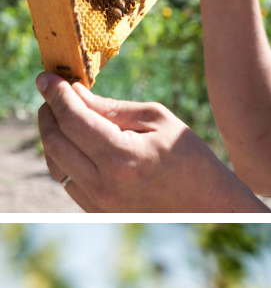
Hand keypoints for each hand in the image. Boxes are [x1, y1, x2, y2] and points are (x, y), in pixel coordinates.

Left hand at [37, 73, 269, 212]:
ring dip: (52, 134)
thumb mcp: (157, 119)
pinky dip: (63, 155)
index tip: (46, 76)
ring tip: (62, 113)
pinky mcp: (96, 210)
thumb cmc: (188, 155)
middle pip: (55, 142)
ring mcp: (98, 202)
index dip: (55, 94)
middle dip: (48, 112)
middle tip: (52, 92)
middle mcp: (103, 185)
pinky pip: (66, 179)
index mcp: (122, 158)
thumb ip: (112, 108)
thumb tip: (74, 94)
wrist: (206, 202)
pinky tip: (75, 138)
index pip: (73, 120)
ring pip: (54, 163)